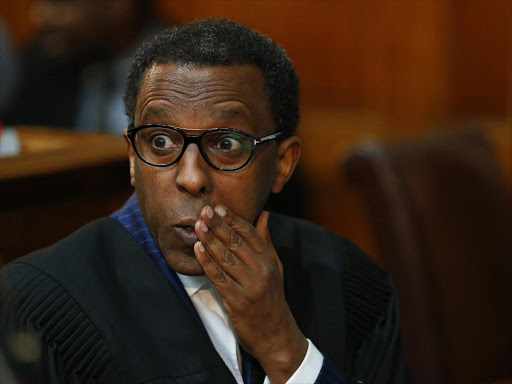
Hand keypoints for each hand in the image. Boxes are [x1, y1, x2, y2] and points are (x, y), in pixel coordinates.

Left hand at [194, 205, 307, 383]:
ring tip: (198, 225)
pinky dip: (207, 262)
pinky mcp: (238, 300)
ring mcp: (250, 285)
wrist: (276, 334)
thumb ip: (266, 241)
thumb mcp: (275, 267)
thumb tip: (264, 214)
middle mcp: (261, 269)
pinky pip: (219, 277)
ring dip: (210, 240)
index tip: (218, 207)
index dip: (233, 219)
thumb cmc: (272, 298)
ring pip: (226, 257)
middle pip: (236, 242)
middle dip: (218, 225)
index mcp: (269, 259)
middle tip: (204, 211)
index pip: (250, 233)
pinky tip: (198, 249)